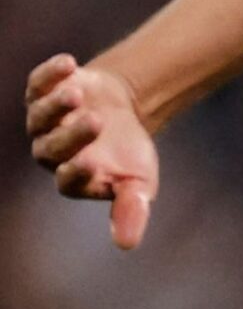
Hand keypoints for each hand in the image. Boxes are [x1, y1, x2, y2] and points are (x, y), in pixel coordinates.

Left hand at [26, 55, 158, 248]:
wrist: (121, 110)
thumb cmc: (129, 152)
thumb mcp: (138, 184)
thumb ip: (131, 211)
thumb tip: (126, 244)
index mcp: (72, 177)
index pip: (66, 181)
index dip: (76, 174)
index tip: (92, 165)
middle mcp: (50, 150)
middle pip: (51, 147)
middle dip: (72, 134)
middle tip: (98, 122)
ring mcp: (44, 119)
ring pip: (40, 115)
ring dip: (57, 104)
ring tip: (79, 94)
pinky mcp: (42, 90)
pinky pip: (37, 83)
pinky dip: (50, 74)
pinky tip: (69, 64)